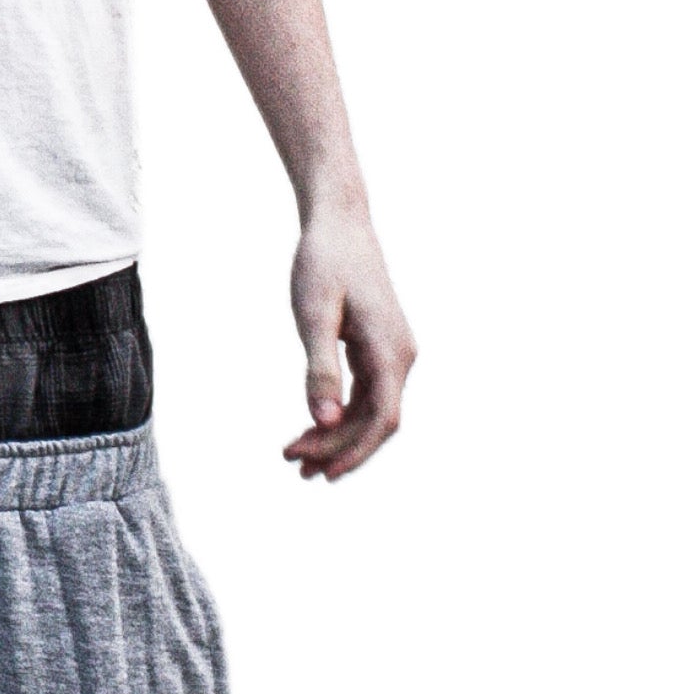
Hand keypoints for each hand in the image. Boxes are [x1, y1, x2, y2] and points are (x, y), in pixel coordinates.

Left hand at [284, 201, 414, 481]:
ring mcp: (393, 353)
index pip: (382, 420)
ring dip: (337, 436)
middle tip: (291, 462)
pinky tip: (312, 426)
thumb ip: (320, 368)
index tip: (320, 471)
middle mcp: (401, 356)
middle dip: (337, 448)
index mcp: (390, 351)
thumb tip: (325, 420)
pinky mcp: (380, 348)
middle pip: (376, 422)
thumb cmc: (323, 262)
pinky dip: (340, 414)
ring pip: (370, 411)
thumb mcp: (313, 314)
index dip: (353, 451)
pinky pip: (366, 394)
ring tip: (295, 456)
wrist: (339, 222)